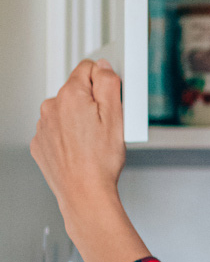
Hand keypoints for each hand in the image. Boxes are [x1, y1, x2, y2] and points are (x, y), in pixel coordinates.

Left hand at [31, 62, 148, 261]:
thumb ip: (109, 83)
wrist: (84, 194)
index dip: (104, 81)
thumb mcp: (117, 116)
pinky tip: (81, 150)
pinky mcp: (41, 144)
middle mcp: (51, 107)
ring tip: (93, 142)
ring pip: (65, 111)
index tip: (110, 98)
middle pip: (76, 91)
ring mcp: (43, 126)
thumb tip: (102, 67)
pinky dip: (68, 136)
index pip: (88, 68)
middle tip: (105, 126)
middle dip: (91, 103)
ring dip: (78, 120)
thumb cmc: (101, 161)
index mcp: (71, 96)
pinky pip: (57, 130)